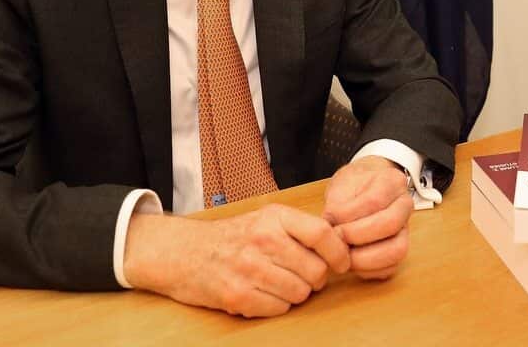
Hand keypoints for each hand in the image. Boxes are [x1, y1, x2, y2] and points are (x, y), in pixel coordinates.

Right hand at [124, 203, 350, 317]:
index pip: (323, 234)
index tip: (342, 263)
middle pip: (316, 270)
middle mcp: (263, 240)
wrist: (185, 253)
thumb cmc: (233, 237)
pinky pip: (279, 308)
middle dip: (317, 279)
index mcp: (275, 218)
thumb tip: (342, 243)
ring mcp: (249, 269)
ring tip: (282, 284)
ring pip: (300, 293)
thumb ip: (301, 228)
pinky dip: (278, 305)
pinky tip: (265, 293)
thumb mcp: (267, 218)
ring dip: (297, 293)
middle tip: (305, 276)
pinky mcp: (237, 295)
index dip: (339, 253)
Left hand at [323, 156, 414, 279]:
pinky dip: (368, 270)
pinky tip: (351, 262)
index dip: (349, 215)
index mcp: (393, 182)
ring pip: (397, 250)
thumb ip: (337, 206)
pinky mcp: (399, 249)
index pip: (374, 201)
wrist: (362, 190)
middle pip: (390, 225)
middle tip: (338, 238)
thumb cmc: (352, 188)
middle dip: (358, 236)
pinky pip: (391, 267)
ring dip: (365, 258)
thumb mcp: (342, 186)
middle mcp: (405, 205)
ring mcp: (405, 229)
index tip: (329, 218)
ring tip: (343, 255)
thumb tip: (331, 230)